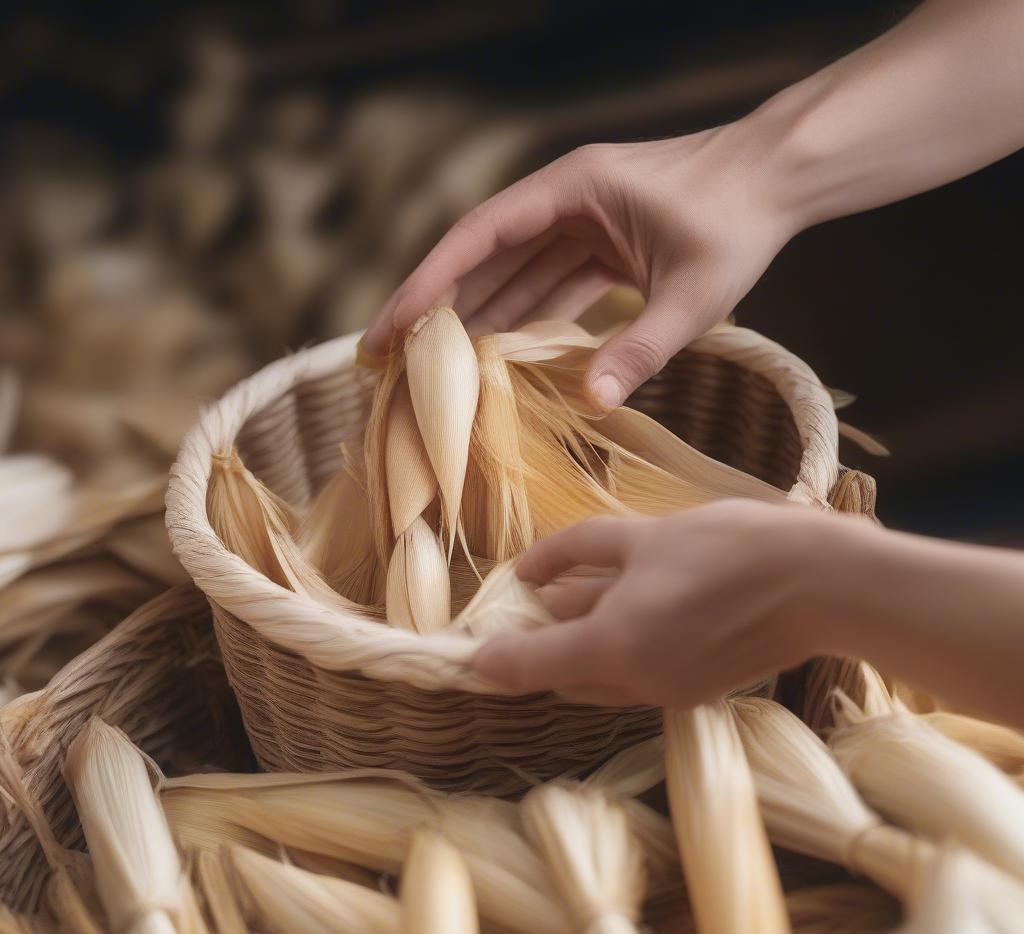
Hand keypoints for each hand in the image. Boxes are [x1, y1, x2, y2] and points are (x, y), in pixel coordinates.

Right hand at [361, 127, 793, 409]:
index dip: (432, 281)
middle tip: (390, 357)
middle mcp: (566, 201)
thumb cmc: (740, 221)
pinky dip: (528, 320)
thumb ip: (641, 348)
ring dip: (479, 319)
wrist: (781, 181)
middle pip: (484, 257)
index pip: (481, 236)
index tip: (394, 325)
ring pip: (515, 275)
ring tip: (437, 368)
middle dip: (439, 307)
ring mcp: (581, 223)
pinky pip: (551, 286)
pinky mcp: (601, 245)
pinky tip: (502, 359)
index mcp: (573, 189)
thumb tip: (591, 405)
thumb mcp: (693, 293)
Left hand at [473, 500, 839, 706]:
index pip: (527, 666)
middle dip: (536, 648)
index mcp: (614, 645)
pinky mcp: (696, 693)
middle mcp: (635, 684)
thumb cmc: (732, 548)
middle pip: (561, 676)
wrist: (823, 585)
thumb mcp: (646, 536)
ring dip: (577, 648)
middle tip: (524, 608)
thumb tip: (529, 570)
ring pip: (598, 679)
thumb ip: (579, 552)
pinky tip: (627, 610)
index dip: (489, 661)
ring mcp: (668, 695)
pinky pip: (635, 679)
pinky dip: (616, 653)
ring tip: (572, 599)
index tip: (466, 653)